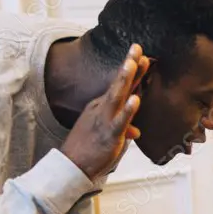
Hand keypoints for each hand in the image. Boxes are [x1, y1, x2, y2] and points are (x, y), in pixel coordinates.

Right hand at [61, 44, 149, 180]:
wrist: (71, 166)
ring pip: (117, 96)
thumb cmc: (90, 149)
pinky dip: (128, 110)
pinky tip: (136, 99)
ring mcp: (105, 120)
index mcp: (103, 106)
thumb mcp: (108, 134)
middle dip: (129, 65)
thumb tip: (136, 131)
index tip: (141, 54)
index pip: (121, 86)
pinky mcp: (108, 134)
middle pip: (118, 84)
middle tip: (138, 47)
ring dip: (126, 78)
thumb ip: (123, 127)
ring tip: (135, 62)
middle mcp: (103, 109)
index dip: (132, 71)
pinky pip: (120, 121)